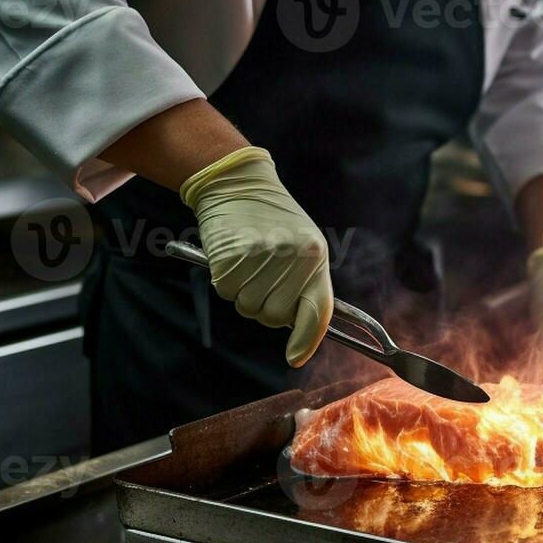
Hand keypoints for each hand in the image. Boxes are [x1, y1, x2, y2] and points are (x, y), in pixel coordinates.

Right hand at [180, 147, 332, 366]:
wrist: (237, 183)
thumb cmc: (271, 219)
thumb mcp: (302, 243)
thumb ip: (304, 283)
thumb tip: (298, 329)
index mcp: (315, 255)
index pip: (317, 311)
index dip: (306, 340)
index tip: (295, 358)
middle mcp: (292, 258)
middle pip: (275, 317)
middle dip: (266, 307)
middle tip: (261, 279)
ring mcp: (260, 258)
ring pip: (249, 308)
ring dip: (244, 294)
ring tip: (247, 262)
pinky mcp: (230, 258)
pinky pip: (227, 293)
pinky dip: (225, 282)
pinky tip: (231, 257)